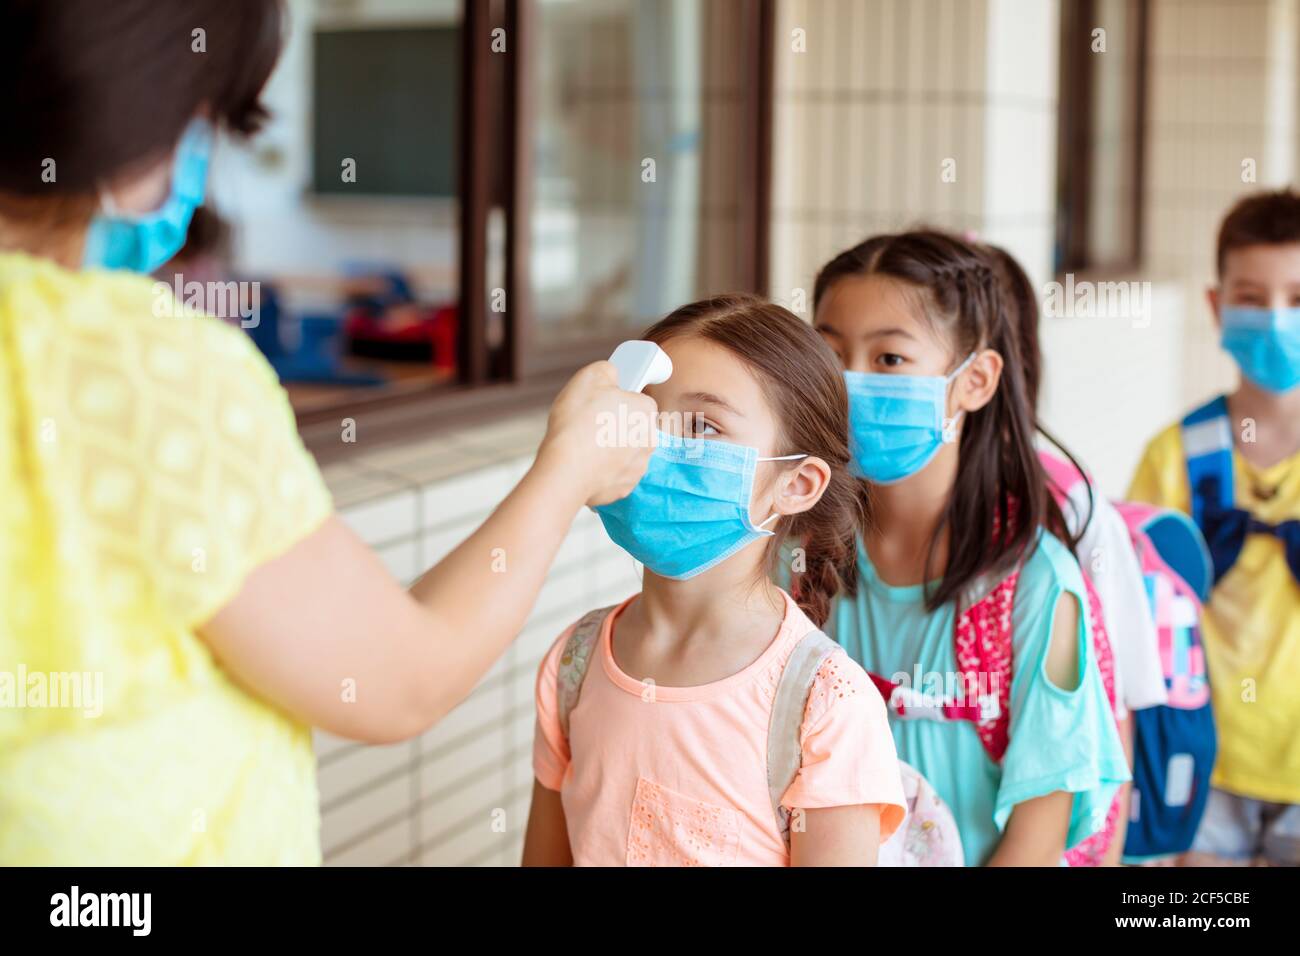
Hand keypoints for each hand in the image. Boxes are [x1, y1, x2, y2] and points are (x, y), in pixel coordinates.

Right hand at [538, 361, 656, 506]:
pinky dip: (600, 470)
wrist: (565, 469)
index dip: (618, 399)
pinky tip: (583, 464)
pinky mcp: (623, 489)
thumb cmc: (578, 422)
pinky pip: (613, 474)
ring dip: (608, 448)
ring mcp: (637, 468)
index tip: (601, 403)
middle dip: (614, 425)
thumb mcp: (590, 376)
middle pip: (632, 427)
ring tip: (583, 445)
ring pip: (623, 452)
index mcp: (646, 411)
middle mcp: (649, 441)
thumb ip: (608, 371)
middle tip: (589, 423)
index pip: (638, 399)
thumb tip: (612, 374)